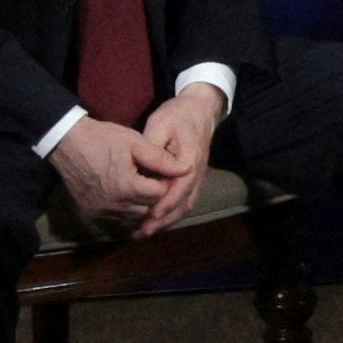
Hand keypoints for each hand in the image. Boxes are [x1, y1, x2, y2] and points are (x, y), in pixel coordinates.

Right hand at [46, 113, 173, 234]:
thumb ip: (162, 159)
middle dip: (156, 198)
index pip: (160, 194)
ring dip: (142, 208)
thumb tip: (187, 168)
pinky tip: (129, 201)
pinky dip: (126, 214)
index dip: (165, 183)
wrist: (66, 143)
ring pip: (134, 219)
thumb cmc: (102, 138)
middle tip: (156, 182)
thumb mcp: (135, 142)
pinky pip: (116, 222)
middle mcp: (116, 205)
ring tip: (144, 191)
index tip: (164, 173)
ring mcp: (102, 212)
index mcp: (129, 187)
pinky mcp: (91, 215)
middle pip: (149, 210)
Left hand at [134, 84, 226, 230]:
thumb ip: (153, 148)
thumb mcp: (161, 124)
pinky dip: (171, 213)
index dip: (165, 204)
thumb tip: (142, 169)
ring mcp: (197, 178)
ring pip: (185, 206)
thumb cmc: (177, 116)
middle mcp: (196, 174)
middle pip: (183, 204)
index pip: (179, 188)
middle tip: (143, 232)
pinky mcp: (192, 179)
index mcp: (189, 161)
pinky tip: (156, 220)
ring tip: (146, 232)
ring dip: (167, 221)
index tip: (150, 216)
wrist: (200, 110)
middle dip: (163, 221)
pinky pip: (184, 201)